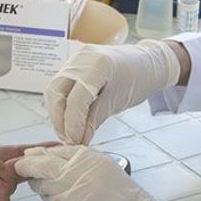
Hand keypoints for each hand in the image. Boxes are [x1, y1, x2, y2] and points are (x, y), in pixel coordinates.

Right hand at [45, 40, 180, 144]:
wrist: (146, 62)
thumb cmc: (137, 79)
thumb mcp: (117, 102)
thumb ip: (94, 120)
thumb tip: (77, 140)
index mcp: (97, 65)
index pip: (76, 98)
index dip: (72, 123)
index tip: (74, 141)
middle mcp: (81, 59)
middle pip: (57, 92)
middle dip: (59, 119)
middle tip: (68, 139)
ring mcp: (75, 59)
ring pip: (54, 89)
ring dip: (57, 113)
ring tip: (68, 132)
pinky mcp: (73, 64)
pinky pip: (60, 85)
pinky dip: (62, 104)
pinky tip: (69, 118)